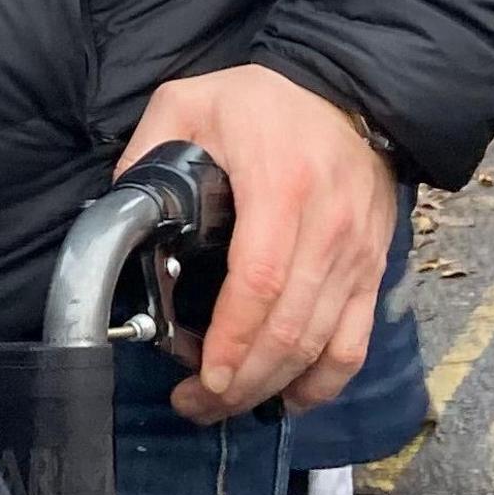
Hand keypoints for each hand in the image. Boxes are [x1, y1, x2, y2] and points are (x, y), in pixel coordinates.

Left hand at [117, 63, 396, 422]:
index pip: (260, 279)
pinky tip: (287, 398)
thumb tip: (120, 214)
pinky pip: (355, 341)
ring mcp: (357, 253)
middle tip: (195, 404)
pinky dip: (324, 381)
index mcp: (280, 185)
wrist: (345, 89)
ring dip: (273, 387)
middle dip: (241, 379)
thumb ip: (146, 152)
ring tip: (223, 406)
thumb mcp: (187, 102)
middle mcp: (328, 227)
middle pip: (290, 326)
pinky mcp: (372, 269)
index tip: (200, 374)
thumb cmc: (259, 100)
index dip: (231, 338)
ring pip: (323, 344)